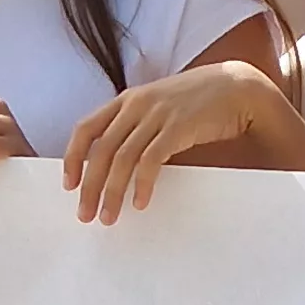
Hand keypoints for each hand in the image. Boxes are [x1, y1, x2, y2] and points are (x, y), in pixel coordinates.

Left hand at [60, 65, 278, 224]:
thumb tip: (115, 163)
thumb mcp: (157, 106)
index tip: (69, 185)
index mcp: (126, 100)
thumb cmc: (196, 102)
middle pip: (100, 150)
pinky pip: (151, 160)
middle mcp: (136, 105)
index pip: (85, 128)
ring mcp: (157, 115)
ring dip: (112, 192)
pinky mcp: (178, 127)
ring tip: (109, 216)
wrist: (235, 87)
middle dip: (89, 186)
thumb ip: (136, 126)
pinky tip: (140, 202)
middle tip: (85, 213)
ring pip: (122, 159)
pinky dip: (142, 184)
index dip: (72, 158)